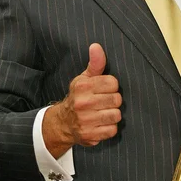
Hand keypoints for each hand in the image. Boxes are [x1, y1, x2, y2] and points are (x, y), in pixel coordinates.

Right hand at [42, 43, 121, 157]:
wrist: (63, 122)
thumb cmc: (78, 97)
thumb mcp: (84, 78)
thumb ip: (95, 63)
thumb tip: (96, 46)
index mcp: (83, 86)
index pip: (113, 83)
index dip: (111, 86)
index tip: (104, 90)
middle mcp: (83, 103)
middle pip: (117, 99)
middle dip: (113, 101)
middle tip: (104, 102)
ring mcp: (86, 120)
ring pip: (116, 115)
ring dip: (113, 115)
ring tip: (103, 112)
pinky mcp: (90, 135)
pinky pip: (112, 130)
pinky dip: (109, 128)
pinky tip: (101, 124)